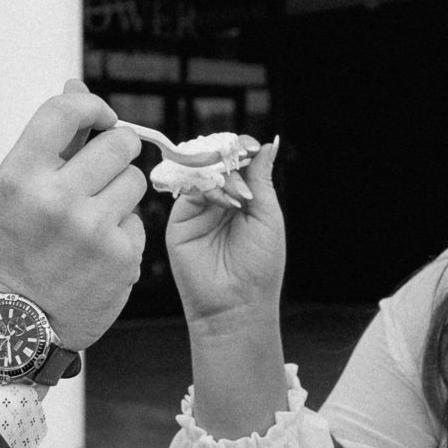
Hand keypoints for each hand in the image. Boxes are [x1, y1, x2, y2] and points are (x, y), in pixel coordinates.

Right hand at [0, 79, 145, 348]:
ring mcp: (92, 229)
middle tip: (100, 176)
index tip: (100, 120)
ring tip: (94, 219)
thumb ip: (49, 140)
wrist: (21, 322)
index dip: (93, 107)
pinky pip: (138, 221)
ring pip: (134, 180)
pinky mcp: (121, 256)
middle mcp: (56, 200)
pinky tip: (99, 251)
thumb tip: (77, 86)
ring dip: (121, 194)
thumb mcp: (15, 191)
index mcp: (21, 176)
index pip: (68, 110)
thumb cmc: (16, 250)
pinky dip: (123, 232)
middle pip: (119, 142)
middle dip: (116, 154)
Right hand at [166, 138, 284, 325]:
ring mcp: (197, 210)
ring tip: (236, 196)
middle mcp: (218, 201)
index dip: (241, 150)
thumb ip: (261, 179)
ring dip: (219, 172)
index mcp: (242, 199)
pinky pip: (187, 190)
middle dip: (228, 157)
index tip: (249, 148)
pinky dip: (205, 186)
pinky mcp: (179, 221)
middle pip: (216, 161)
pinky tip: (222, 201)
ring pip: (200, 171)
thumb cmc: (258, 266)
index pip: (237, 162)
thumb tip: (266, 144)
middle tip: (239, 163)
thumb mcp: (267, 216)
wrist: (235, 303)